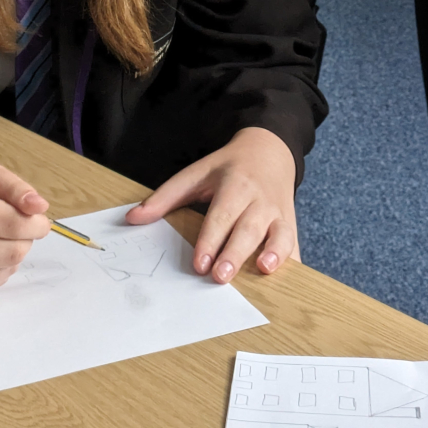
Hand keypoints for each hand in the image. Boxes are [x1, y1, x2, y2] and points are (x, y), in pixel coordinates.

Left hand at [125, 127, 298, 282]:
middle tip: (220, 277)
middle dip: (235, 253)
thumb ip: (166, 197)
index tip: (199, 264)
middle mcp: (258, 199)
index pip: (220, 214)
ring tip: (264, 270)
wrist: (269, 149)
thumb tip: (132, 219)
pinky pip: (294, 243)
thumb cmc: (227, 167)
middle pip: (248, 228)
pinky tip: (290, 277)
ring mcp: (279, 211)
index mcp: (233, 185)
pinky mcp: (291, 223)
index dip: (210, 239)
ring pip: (278, 233)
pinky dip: (293, 260)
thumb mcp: (196, 173)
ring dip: (273, 252)